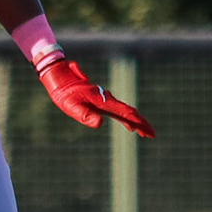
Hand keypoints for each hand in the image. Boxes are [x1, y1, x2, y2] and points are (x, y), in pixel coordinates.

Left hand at [36, 56, 154, 137]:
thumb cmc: (64, 93)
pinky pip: (117, 110)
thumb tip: (99, 124)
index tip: (148, 132)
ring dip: (135, 121)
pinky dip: (126, 118)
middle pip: (129, 112)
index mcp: (103, 102)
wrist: (60, 77)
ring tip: (143, 132)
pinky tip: (128, 125)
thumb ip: (85, 115)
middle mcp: (107, 100)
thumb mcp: (72, 107)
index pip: (125, 113)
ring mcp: (105, 99)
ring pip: (124, 111)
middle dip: (141, 123)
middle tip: (152, 134)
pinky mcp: (100, 100)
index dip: (138, 122)